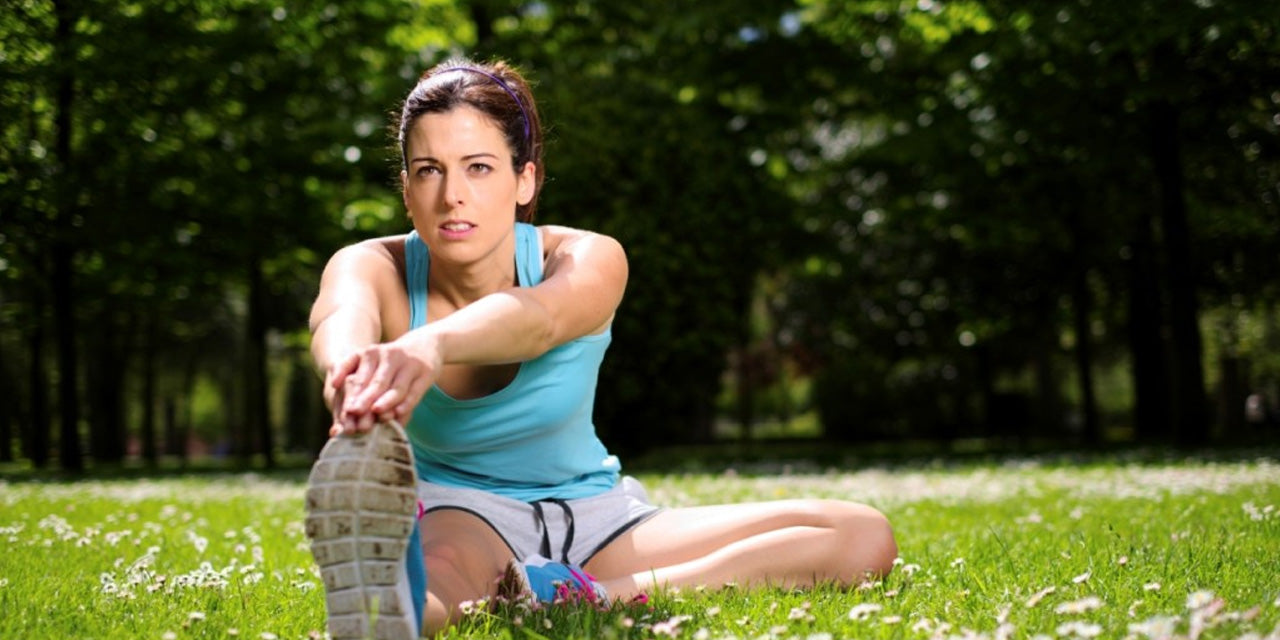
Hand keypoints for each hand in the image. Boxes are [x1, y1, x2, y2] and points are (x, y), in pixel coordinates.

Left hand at [326, 333, 441, 435]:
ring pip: (396, 387)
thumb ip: (349, 379)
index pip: (359, 376)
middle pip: (376, 382)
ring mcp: (408, 364)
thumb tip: (334, 401)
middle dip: (366, 399)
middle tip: (355, 414)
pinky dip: (406, 404)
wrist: (424, 345)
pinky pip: (414, 392)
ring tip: (377, 414)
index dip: (353, 394)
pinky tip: (399, 413)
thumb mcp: (368, 363)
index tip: (347, 410)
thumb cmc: (388, 363)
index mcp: (370, 354)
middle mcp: (389, 356)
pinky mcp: (425, 373)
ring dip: (386, 401)